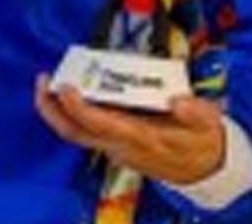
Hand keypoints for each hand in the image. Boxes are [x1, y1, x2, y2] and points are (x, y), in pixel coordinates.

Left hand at [33, 76, 226, 185]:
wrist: (204, 170)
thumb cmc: (202, 143)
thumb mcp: (208, 125)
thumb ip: (195, 112)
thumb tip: (178, 101)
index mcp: (141, 138)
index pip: (99, 124)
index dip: (78, 107)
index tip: (66, 86)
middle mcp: (121, 146)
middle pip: (73, 132)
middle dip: (52, 109)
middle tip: (42, 81)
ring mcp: (115, 147)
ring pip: (75, 133)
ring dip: (57, 110)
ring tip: (50, 82)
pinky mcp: (116, 144)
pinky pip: (86, 130)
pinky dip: (74, 112)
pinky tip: (76, 92)